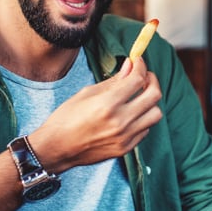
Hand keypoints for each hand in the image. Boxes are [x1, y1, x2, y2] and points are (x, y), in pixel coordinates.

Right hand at [30, 57, 161, 171]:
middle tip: (144, 76)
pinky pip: (146, 129)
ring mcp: (125, 137)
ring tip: (140, 97)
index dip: (141, 66)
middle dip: (152, 80)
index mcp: (107, 104)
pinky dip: (143, 118)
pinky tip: (132, 113)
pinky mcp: (125, 148)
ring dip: (150, 102)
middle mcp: (120, 121)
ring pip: (155, 114)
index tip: (138, 62)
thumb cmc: (66, 118)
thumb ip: (113, 80)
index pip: (137, 79)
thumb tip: (130, 65)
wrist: (56, 148)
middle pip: (154, 95)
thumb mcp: (86, 93)